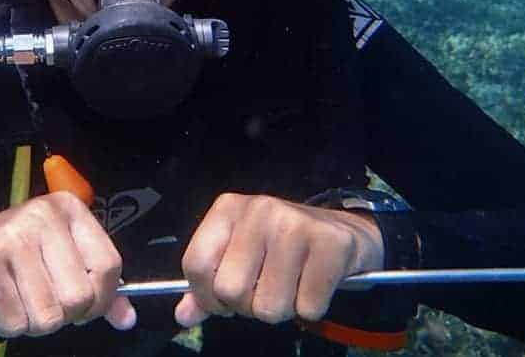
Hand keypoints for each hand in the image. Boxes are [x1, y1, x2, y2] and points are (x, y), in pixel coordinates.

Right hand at [0, 192, 135, 336]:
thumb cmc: (14, 258)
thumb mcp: (61, 260)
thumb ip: (98, 288)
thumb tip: (127, 318)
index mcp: (69, 210)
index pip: (109, 266)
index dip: (101, 299)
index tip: (84, 307)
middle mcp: (43, 215)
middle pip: (79, 296)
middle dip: (63, 315)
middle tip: (42, 303)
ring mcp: (12, 235)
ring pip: (48, 315)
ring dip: (32, 323)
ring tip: (18, 301)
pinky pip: (14, 321)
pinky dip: (6, 324)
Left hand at [175, 193, 384, 327]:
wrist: (342, 232)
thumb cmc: (280, 247)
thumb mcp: (238, 254)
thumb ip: (208, 285)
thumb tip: (183, 316)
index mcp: (228, 208)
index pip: (196, 264)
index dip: (207, 297)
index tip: (224, 301)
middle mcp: (259, 210)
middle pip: (231, 290)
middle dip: (247, 306)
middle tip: (264, 292)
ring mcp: (296, 224)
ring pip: (270, 306)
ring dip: (281, 310)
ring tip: (291, 287)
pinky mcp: (331, 244)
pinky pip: (308, 308)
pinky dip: (311, 308)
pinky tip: (313, 284)